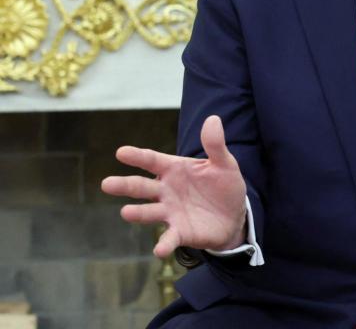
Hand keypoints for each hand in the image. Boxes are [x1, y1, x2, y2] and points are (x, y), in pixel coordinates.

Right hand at [101, 115, 247, 258]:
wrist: (236, 215)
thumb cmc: (224, 186)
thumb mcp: (224, 164)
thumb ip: (215, 145)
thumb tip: (213, 119)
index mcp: (174, 169)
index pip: (152, 160)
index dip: (137, 156)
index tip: (121, 152)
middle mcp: (166, 191)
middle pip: (142, 187)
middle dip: (125, 185)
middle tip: (106, 183)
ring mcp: (170, 212)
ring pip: (149, 212)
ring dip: (137, 213)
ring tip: (126, 212)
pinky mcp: (180, 232)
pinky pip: (169, 238)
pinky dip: (163, 244)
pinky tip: (159, 250)